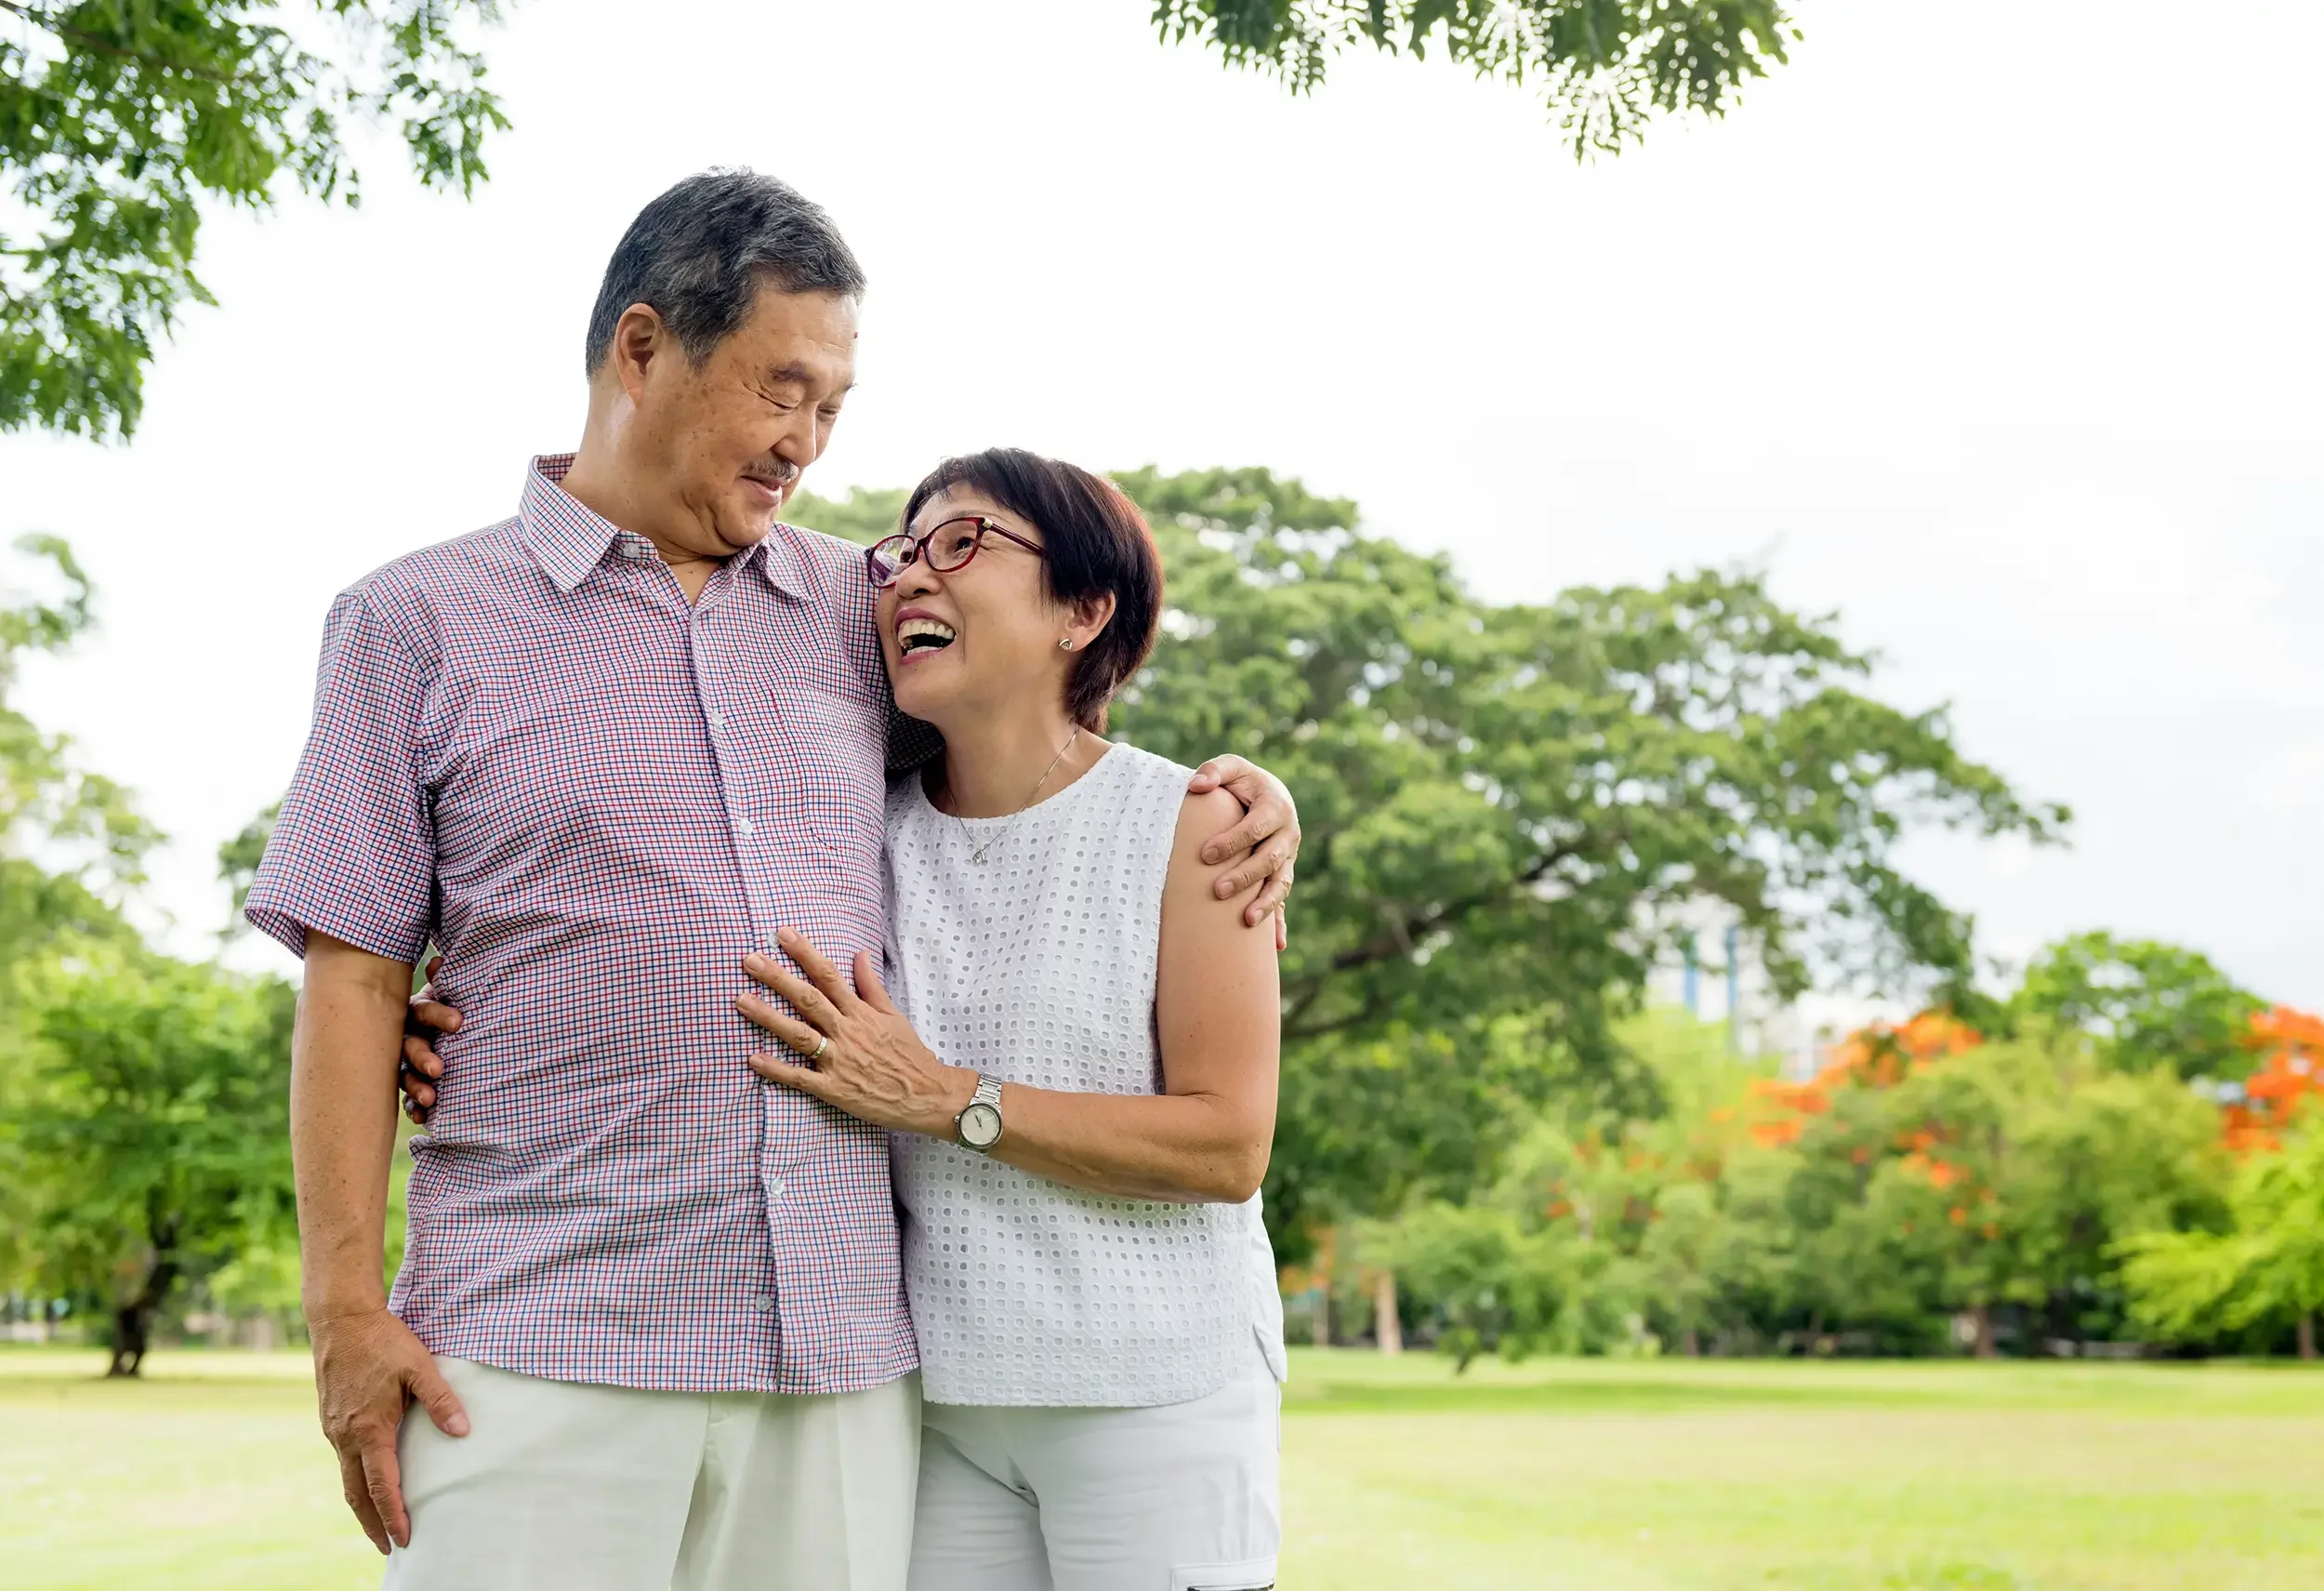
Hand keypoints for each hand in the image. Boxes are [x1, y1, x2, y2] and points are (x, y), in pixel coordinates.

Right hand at [309, 1306, 467, 1553]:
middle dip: (372, 1524)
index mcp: (369, 1429)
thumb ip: (440, 1400)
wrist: (340, 1320)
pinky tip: (368, 1480)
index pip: (381, 1485)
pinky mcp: (330, 1419)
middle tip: (388, 1548)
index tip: (404, 1539)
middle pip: (356, 1494)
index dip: (394, 1515)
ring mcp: (334, 1429)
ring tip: (378, 1523)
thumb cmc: (383, 1341)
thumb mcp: (419, 1366)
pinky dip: (355, 1479)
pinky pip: (343, 1459)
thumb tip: (462, 1431)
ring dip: (362, 1504)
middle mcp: (346, 1436)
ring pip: (347, 1478)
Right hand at [399, 955, 457, 1123]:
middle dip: (423, 1057)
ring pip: (405, 1074)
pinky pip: (407, 1098)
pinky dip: (414, 1107)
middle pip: (410, 1046)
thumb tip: (438, 961)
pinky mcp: (408, 1083)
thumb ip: (443, 982)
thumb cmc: (446, 1006)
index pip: (424, 1011)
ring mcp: (403, 1062)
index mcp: (414, 1011)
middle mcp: (404, 1036)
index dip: (439, 1015)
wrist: (436, 1026)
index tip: (459, 1023)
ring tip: (430, 1098)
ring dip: (416, 1086)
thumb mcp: (445, 993)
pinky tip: (422, 1118)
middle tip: (438, 1069)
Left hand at [738, 929, 974, 1137]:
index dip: (804, 953)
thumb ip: (871, 985)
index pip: (828, 975)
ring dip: (768, 1017)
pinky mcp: (833, 1088)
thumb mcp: (893, 1014)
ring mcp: (838, 1060)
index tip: (783, 934)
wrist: (926, 1094)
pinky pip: (800, 1077)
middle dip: (777, 978)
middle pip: (807, 999)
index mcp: (861, 1012)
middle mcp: (847, 1032)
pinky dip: (776, 1068)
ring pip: (798, 1034)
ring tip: (741, 1000)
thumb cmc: (909, 1054)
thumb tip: (859, 954)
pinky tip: (753, 1057)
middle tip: (750, 960)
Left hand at [1186, 755, 1299, 943]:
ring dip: (1266, 904)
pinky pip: (1284, 902)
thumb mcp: (1231, 768)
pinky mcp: (1283, 875)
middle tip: (1217, 891)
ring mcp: (1289, 858)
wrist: (1266, 795)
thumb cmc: (1242, 783)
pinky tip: (1276, 946)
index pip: (1255, 827)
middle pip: (1269, 859)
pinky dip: (1280, 924)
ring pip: (1281, 884)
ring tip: (1247, 922)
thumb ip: (1214, 771)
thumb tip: (1195, 787)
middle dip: (1245, 876)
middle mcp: (1288, 834)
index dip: (1231, 841)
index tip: (1204, 854)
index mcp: (1276, 806)